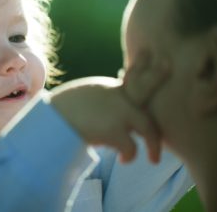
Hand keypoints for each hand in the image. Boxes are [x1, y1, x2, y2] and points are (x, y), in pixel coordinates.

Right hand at [49, 54, 167, 162]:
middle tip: (168, 65)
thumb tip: (98, 106)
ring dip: (153, 145)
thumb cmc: (57, 113)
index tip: (151, 55)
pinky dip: (129, 155)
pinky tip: (124, 161)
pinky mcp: (113, 131)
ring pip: (147, 127)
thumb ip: (95, 98)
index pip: (130, 76)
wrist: (48, 122)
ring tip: (154, 158)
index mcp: (105, 89)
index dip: (142, 67)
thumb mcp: (78, 98)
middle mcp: (114, 96)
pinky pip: (131, 147)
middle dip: (157, 76)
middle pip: (145, 86)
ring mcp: (117, 113)